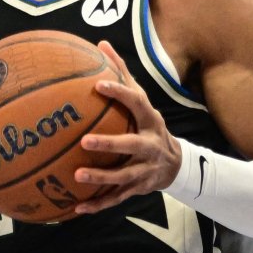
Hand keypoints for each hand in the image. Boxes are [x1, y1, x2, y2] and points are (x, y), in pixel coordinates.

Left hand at [72, 40, 181, 214]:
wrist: (175, 163)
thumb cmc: (147, 124)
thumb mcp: (141, 100)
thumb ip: (121, 73)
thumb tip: (101, 43)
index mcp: (150, 120)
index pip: (137, 103)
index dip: (120, 93)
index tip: (98, 85)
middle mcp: (150, 145)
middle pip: (132, 145)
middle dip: (110, 145)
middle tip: (85, 141)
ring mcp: (145, 170)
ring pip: (123, 176)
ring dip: (101, 178)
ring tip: (77, 176)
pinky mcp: (137, 189)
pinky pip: (116, 199)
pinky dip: (97, 205)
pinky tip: (76, 208)